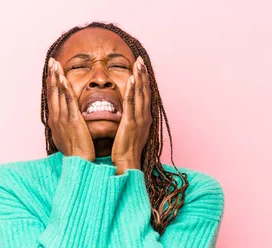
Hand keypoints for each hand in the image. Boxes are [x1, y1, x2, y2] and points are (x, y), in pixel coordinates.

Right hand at [47, 57, 94, 160]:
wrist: (79, 163)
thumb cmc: (77, 153)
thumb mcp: (70, 138)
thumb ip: (70, 127)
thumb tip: (71, 122)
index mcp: (56, 122)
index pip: (53, 99)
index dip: (52, 84)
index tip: (52, 72)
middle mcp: (56, 118)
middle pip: (52, 92)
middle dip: (51, 76)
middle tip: (51, 62)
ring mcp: (62, 118)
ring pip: (57, 93)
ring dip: (56, 77)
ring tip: (55, 64)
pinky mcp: (72, 119)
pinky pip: (67, 99)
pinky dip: (64, 87)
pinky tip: (62, 77)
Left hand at [111, 55, 151, 170]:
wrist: (127, 164)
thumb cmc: (126, 151)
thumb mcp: (130, 133)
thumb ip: (130, 122)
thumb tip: (127, 115)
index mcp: (144, 119)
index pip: (145, 96)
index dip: (144, 81)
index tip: (141, 68)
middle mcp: (144, 117)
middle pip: (145, 91)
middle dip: (143, 75)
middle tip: (141, 60)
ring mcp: (138, 120)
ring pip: (140, 94)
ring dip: (139, 78)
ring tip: (138, 64)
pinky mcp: (130, 123)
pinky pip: (131, 103)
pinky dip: (132, 90)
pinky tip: (132, 79)